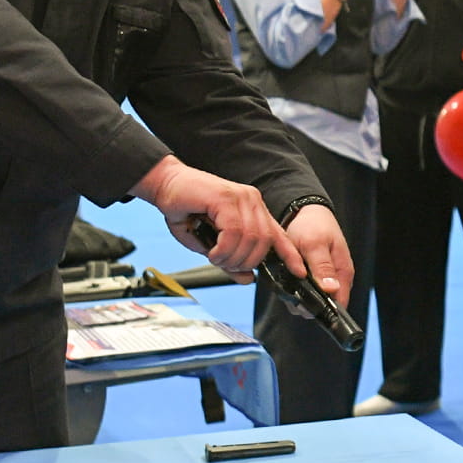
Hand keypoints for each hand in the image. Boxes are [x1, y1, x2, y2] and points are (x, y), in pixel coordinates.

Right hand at [132, 155, 278, 282]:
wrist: (164, 184)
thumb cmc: (185, 210)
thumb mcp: (210, 244)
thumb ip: (231, 260)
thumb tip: (248, 278)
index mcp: (253, 209)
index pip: (278, 234)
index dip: (290, 255)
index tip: (298, 272)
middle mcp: (252, 201)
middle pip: (264, 243)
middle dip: (246, 262)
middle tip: (225, 265)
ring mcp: (241, 197)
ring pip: (250, 239)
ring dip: (232, 257)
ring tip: (216, 258)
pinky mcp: (226, 198)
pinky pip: (234, 232)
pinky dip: (223, 249)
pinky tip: (212, 252)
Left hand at [281, 203, 352, 309]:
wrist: (305, 212)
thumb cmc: (312, 225)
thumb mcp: (315, 244)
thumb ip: (322, 267)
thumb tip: (331, 289)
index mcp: (343, 272)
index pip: (339, 304)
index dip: (322, 309)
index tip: (303, 305)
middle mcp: (337, 278)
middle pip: (325, 304)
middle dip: (306, 303)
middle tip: (289, 291)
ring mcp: (327, 277)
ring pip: (314, 298)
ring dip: (299, 296)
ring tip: (286, 282)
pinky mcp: (316, 275)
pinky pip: (307, 290)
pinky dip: (296, 288)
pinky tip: (287, 280)